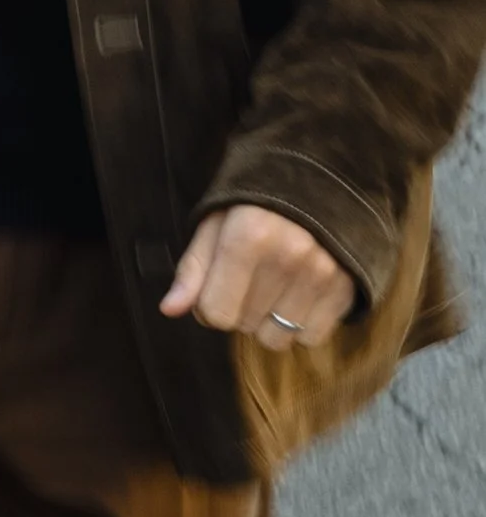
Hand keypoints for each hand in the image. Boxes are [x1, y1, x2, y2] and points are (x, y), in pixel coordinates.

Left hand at [160, 205, 354, 350]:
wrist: (326, 178)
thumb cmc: (259, 202)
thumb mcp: (217, 221)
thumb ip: (193, 268)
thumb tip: (170, 310)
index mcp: (248, 237)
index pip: (215, 313)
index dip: (209, 305)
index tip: (219, 284)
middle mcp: (288, 257)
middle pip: (244, 326)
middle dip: (239, 308)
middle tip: (250, 277)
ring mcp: (322, 274)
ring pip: (277, 339)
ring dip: (269, 322)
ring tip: (275, 287)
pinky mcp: (347, 287)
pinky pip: (312, 338)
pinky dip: (301, 326)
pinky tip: (299, 295)